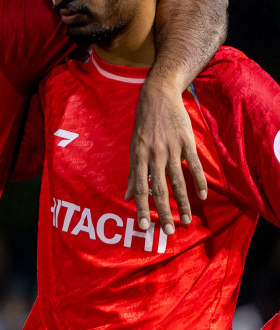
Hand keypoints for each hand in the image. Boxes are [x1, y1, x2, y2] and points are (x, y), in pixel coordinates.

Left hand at [126, 81, 207, 235]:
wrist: (157, 97)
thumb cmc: (143, 125)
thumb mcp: (133, 147)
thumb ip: (133, 173)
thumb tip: (127, 197)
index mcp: (138, 157)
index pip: (140, 189)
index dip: (141, 208)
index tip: (143, 226)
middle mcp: (154, 155)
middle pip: (160, 189)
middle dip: (164, 212)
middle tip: (169, 231)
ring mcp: (172, 149)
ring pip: (178, 181)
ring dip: (184, 203)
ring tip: (187, 220)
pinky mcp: (187, 142)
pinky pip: (194, 165)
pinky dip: (199, 182)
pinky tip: (202, 197)